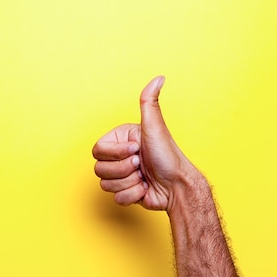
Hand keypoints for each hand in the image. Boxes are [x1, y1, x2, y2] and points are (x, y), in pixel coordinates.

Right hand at [92, 76, 200, 210]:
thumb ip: (149, 102)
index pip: (98, 150)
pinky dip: (133, 195)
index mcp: (121, 140)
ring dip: (129, 183)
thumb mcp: (155, 127)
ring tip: (145, 177)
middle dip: (124, 169)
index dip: (116, 153)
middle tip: (141, 164)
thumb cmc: (168, 157)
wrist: (178, 187)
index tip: (136, 150)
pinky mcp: (125, 192)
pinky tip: (145, 188)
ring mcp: (121, 175)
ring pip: (105, 184)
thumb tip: (159, 78)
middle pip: (99, 169)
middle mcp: (119, 157)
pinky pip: (115, 198)